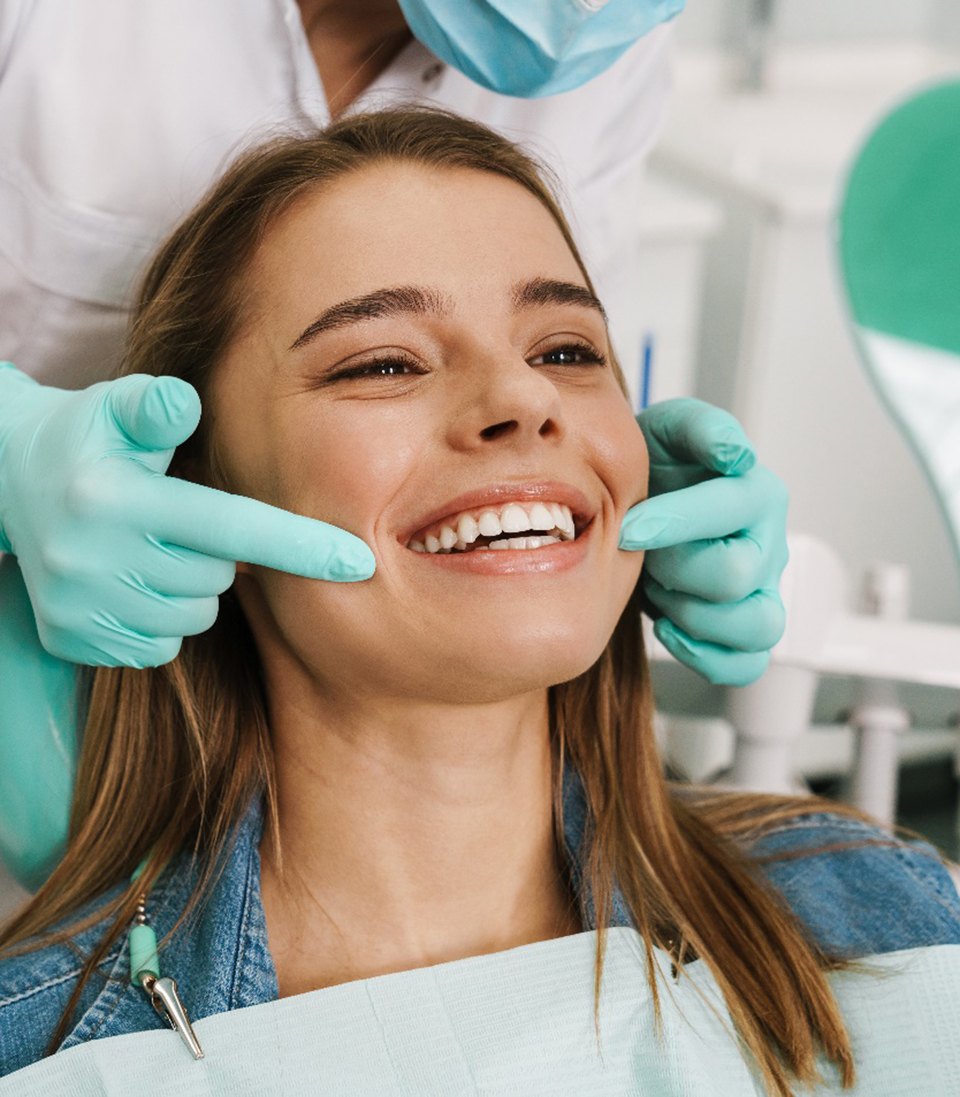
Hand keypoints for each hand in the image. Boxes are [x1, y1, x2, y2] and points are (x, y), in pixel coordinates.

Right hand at [0, 364, 375, 667]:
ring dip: (190, 588)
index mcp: (114, 500)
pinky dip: (161, 619)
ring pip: (192, 618)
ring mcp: (79, 608)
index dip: (300, 545)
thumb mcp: (115, 408)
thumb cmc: (88, 440)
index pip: (229, 528)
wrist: (9, 485)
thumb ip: (156, 405)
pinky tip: (134, 581)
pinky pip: (159, 647)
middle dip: (217, 553)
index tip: (360, 563)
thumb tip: (186, 403)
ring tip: (153, 548)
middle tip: (180, 519)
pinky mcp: (72, 640)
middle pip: (216, 578)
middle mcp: (91, 561)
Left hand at [619, 398, 787, 685]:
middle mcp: (768, 543)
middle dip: (675, 568)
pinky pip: (747, 663)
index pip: (730, 511)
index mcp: (756, 493)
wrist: (642, 501)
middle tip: (645, 555)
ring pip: (756, 627)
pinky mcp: (746, 627)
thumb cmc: (657, 468)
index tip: (628, 527)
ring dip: (694, 615)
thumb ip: (700, 428)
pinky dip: (707, 655)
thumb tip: (733, 453)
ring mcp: (762, 591)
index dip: (673, 522)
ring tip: (661, 590)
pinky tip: (669, 627)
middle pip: (736, 576)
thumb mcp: (668, 430)